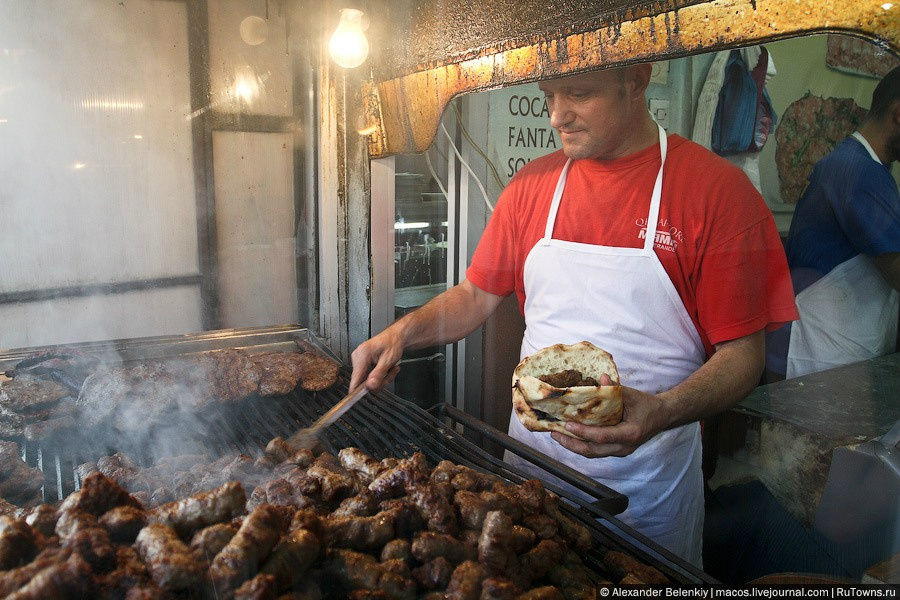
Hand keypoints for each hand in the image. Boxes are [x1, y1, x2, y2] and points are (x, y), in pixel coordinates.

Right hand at [349, 328, 403, 390]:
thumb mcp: (388, 360)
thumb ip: (378, 374)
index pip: (356, 377)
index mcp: (362, 354)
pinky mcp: (361, 362)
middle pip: (363, 380)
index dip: (357, 389)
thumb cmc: (393, 343)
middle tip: (389, 374)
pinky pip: (367, 376)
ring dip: (381, 378)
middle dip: (379, 381)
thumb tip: (370, 386)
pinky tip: (386, 369)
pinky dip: (378, 375)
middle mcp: (357, 356)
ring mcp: (358, 359)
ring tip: (390, 369)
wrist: (396, 337)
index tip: (356, 398)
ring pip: (366, 379)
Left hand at [550, 386, 668, 457]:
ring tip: (557, 435)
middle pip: (593, 450)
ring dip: (573, 446)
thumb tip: (600, 378)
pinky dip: (582, 444)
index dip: (583, 432)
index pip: (602, 436)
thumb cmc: (647, 405)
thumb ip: (615, 388)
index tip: (567, 425)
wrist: (662, 416)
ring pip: (593, 453)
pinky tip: (569, 436)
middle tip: (554, 433)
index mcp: (630, 433)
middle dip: (571, 443)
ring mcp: (620, 451)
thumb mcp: (632, 394)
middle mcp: (624, 447)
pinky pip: (596, 450)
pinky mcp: (616, 450)